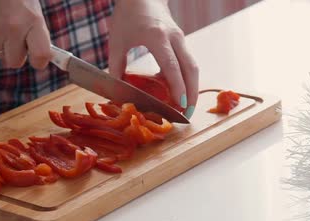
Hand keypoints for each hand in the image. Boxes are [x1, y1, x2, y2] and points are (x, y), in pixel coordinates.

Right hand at [0, 0, 50, 69]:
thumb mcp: (33, 9)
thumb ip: (37, 32)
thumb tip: (42, 55)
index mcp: (33, 21)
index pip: (41, 55)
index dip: (40, 61)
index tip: (38, 58)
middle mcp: (14, 28)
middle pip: (15, 62)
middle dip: (17, 55)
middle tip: (18, 42)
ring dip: (2, 46)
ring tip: (3, 26)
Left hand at [108, 0, 198, 115]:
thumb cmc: (127, 16)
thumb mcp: (117, 41)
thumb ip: (116, 67)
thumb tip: (117, 91)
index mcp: (157, 36)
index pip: (171, 65)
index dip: (177, 86)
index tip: (180, 104)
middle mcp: (174, 37)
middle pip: (190, 68)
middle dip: (191, 93)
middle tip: (188, 114)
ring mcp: (181, 38)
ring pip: (193, 67)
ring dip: (192, 88)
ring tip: (187, 108)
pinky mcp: (182, 41)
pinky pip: (188, 63)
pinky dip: (186, 80)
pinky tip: (178, 93)